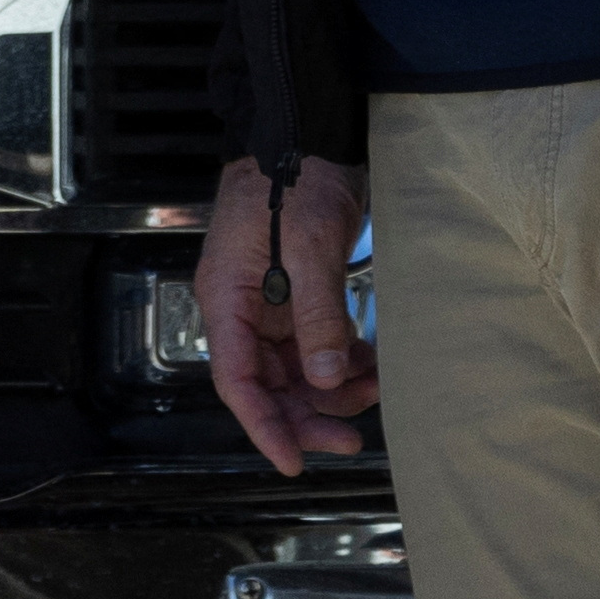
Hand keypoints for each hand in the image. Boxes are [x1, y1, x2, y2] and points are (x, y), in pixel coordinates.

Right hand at [194, 153, 379, 474]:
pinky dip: (341, 361)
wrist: (305, 138)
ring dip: (332, 389)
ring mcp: (267, 303)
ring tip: (373, 390)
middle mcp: (241, 307)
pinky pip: (312, 346)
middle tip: (351, 439)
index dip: (262, 425)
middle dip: (307, 416)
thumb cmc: (293, 180)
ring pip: (294, 371)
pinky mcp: (293, 295)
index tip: (291, 461)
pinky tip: (368, 364)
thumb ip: (315, 315)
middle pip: (266, 384)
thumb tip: (325, 378)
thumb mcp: (308, 248)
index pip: (236, 380)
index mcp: (226, 297)